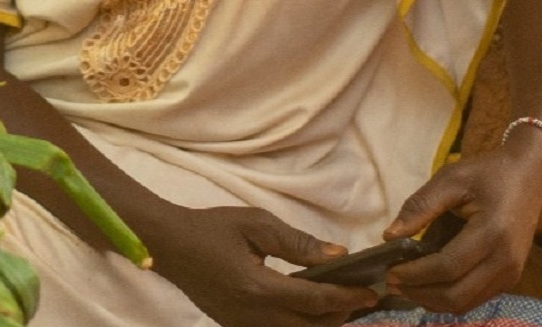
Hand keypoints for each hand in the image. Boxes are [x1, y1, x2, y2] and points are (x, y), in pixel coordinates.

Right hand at [145, 205, 377, 326]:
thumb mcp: (257, 225)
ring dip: (322, 324)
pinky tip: (311, 311)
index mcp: (259, 288)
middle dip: (341, 315)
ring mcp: (243, 325)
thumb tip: (338, 257)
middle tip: (363, 298)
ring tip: (342, 305)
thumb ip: (299, 243)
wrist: (170, 246)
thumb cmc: (212, 228)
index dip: (348, 298)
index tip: (372, 291)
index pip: (316, 300)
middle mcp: (253, 315)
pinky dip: (300, 325)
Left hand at [382, 139, 541, 312]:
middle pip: (456, 294)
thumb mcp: (451, 179)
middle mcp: (505, 261)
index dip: (415, 274)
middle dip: (419, 292)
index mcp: (492, 232)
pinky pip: (475, 300)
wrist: (530, 177)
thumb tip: (389, 236)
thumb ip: (420, 206)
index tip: (389, 270)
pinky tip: (428, 285)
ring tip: (405, 286)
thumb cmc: (488, 173)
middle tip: (392, 283)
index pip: (447, 266)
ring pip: (465, 303)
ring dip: (431, 300)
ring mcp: (511, 274)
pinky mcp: (511, 279)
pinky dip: (448, 299)